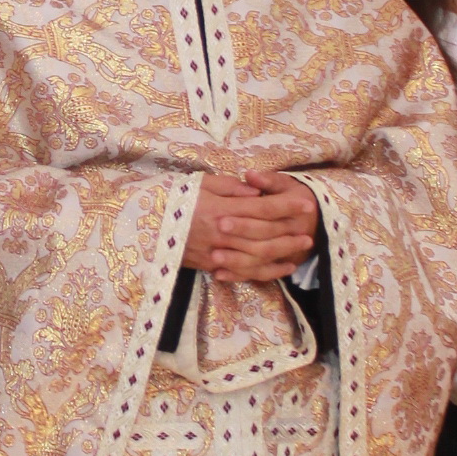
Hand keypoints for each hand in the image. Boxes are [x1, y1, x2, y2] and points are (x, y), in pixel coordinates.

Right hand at [182, 170, 318, 283]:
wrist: (146, 226)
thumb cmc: (175, 199)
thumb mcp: (200, 184)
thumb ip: (229, 188)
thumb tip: (255, 192)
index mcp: (220, 209)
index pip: (261, 208)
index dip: (286, 206)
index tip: (305, 203)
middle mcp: (222, 233)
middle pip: (264, 234)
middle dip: (290, 231)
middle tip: (310, 228)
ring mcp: (217, 253)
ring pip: (258, 255)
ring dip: (283, 251)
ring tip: (302, 246)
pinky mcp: (212, 266)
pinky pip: (244, 272)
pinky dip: (266, 272)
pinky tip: (283, 268)